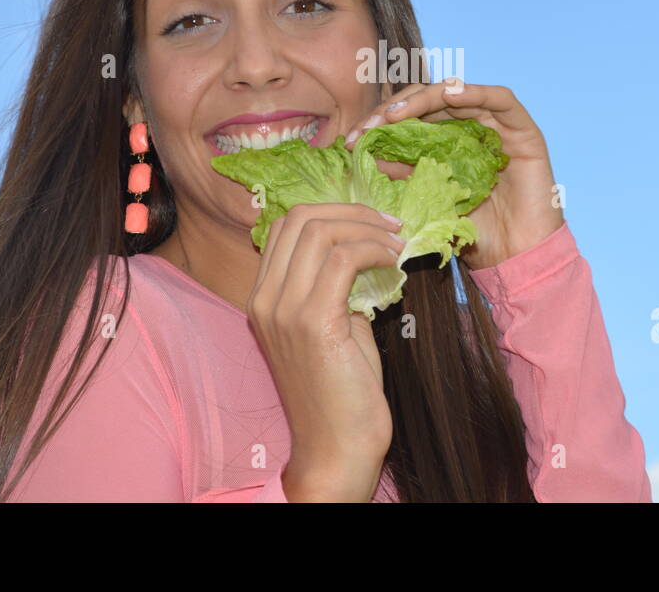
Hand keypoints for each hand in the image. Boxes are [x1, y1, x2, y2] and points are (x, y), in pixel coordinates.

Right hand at [249, 202, 405, 500]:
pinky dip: (373, 250)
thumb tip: (366, 251)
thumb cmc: (342, 393)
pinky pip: (343, 258)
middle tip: (389, 223)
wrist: (336, 448)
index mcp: (262, 298)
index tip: (372, 221)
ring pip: (321, 232)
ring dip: (368, 228)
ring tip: (396, 242)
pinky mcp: (312, 321)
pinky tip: (394, 262)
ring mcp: (283, 309)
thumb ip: (335, 288)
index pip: (285, 226)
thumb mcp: (332, 327)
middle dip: (352, 210)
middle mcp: (264, 299)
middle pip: (300, 218)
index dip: (332, 212)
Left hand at [344, 77, 563, 269]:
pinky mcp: (523, 129)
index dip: (380, 123)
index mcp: (447, 142)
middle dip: (394, 110)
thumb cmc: (474, 234)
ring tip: (396, 114)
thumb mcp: (428, 202)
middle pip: (429, 101)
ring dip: (424, 99)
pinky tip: (449, 96)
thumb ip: (403, 176)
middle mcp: (472, 127)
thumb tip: (367, 156)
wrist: (516, 259)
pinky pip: (500, 99)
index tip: (352, 140)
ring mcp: (498, 126)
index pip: (410, 118)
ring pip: (458, 94)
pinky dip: (474, 92)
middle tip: (369, 128)